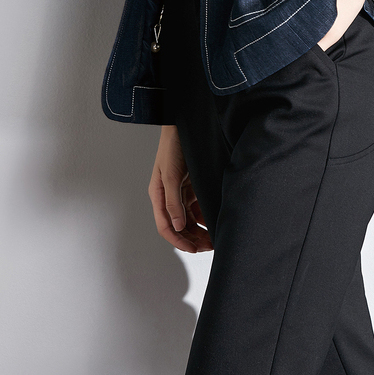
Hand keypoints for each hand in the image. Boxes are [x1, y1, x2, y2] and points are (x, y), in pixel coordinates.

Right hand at [148, 125, 212, 252]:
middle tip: (208, 246)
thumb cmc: (172, 147)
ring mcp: (180, 192)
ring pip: (189, 219)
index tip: (192, 249)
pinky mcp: (191, 186)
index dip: (178, 240)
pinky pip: (197, 207)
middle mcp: (169, 196)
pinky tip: (214, 221)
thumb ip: (173, 202)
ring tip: (213, 238)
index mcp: (159, 195)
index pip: (166, 226)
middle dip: (192, 238)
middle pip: (179, 225)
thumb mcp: (171, 175)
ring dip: (199, 230)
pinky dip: (205, 216)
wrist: (184, 125)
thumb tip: (177, 226)